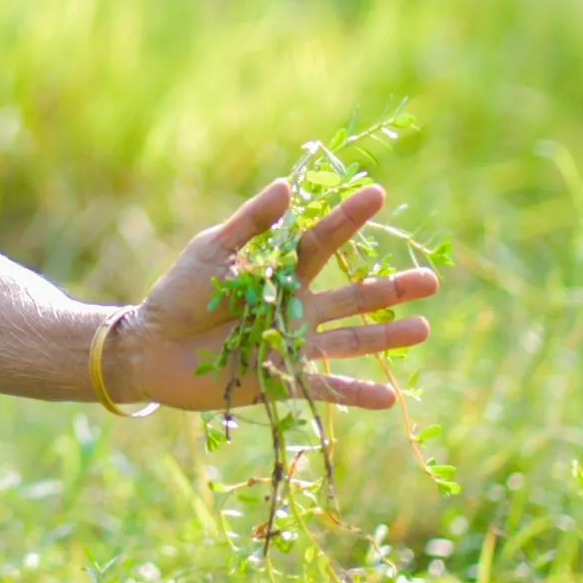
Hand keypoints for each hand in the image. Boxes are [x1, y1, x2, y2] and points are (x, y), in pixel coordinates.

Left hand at [108, 178, 437, 413]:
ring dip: (387, 337)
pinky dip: (356, 394)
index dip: (350, 219)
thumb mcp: (213, 249)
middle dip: (391, 289)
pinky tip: (390, 397)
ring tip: (424, 328)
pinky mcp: (282, 380)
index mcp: (281, 271)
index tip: (378, 193)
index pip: (323, 242)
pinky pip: (326, 388)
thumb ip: (251, 222)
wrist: (152, 346)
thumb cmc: (180, 293)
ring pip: (350, 339)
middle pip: (353, 296)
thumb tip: (287, 185)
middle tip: (431, 280)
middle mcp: (297, 308)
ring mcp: (294, 345)